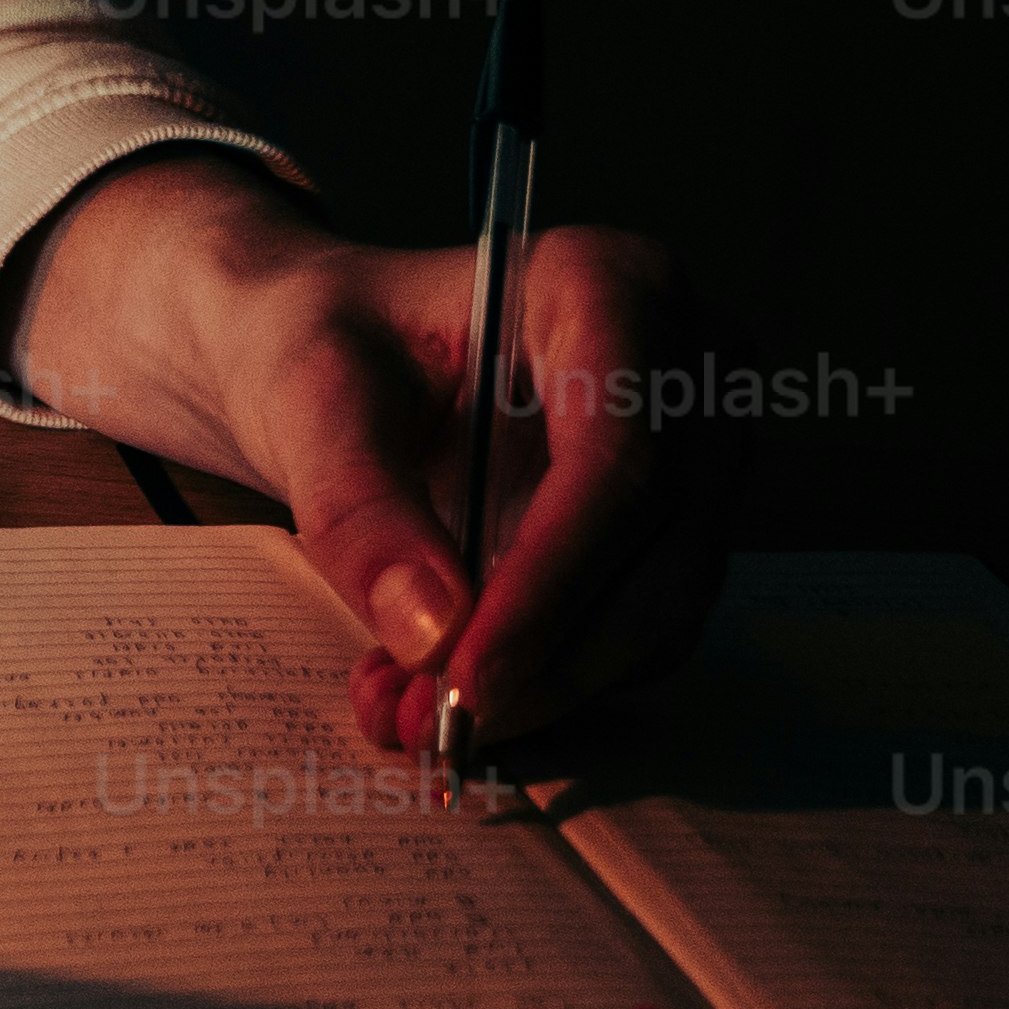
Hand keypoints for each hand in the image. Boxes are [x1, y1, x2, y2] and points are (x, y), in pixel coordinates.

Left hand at [0, 148, 738, 764]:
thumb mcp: (309, 396)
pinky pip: (641, 631)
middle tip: (435, 723)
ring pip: (661, 607)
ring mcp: (699, 452)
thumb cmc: (328, 341)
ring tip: (417, 713)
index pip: (618, 456)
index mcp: (608, 284)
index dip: (552, 579)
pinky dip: (553, 678)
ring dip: (546, 684)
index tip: (466, 672)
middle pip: (659, 545)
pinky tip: (455, 690)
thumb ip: (360, 507)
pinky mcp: (678, 529)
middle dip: (545, 654)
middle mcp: (684, 366)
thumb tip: (431, 630)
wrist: (336, 356)